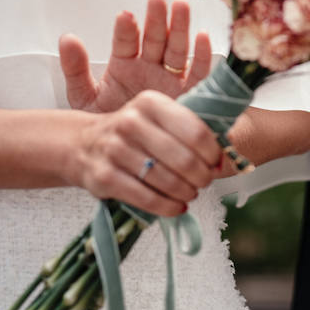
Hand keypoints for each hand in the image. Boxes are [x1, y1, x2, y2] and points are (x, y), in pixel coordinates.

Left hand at [59, 0, 212, 114]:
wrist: (131, 158)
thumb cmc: (109, 126)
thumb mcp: (86, 99)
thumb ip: (75, 70)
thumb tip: (66, 38)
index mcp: (124, 65)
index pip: (126, 42)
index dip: (127, 29)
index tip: (125, 16)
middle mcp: (149, 67)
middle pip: (155, 39)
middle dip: (157, 19)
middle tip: (157, 0)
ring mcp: (170, 79)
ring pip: (176, 49)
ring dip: (180, 28)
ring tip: (180, 6)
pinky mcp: (188, 95)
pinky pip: (197, 75)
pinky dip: (202, 57)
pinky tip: (202, 37)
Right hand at [71, 88, 221, 216]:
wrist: (83, 144)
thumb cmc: (130, 132)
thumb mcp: (156, 116)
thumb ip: (186, 126)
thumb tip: (226, 146)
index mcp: (150, 102)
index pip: (195, 131)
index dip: (212, 152)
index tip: (216, 163)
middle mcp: (131, 122)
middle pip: (184, 159)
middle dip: (202, 176)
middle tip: (205, 181)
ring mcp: (115, 150)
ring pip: (167, 181)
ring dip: (186, 192)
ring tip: (191, 193)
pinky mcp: (104, 177)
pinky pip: (147, 198)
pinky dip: (168, 207)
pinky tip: (176, 207)